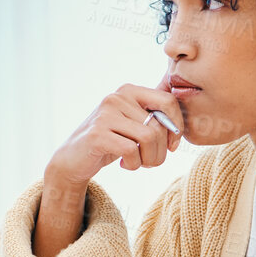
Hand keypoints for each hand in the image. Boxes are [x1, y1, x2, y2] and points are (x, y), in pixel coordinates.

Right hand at [45, 81, 182, 186]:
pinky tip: (125, 165)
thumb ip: (155, 118)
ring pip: (148, 138)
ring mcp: (105, 114)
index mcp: (129, 90)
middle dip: (161, 151)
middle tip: (150, 162)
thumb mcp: (134, 125)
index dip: (176, 127)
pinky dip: (134, 164)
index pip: (168, 101)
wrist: (74, 159)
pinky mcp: (97, 134)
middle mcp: (117, 97)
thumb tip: (182, 126)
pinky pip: (131, 150)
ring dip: (149, 159)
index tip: (172, 146)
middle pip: (159, 125)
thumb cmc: (111, 142)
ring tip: (139, 164)